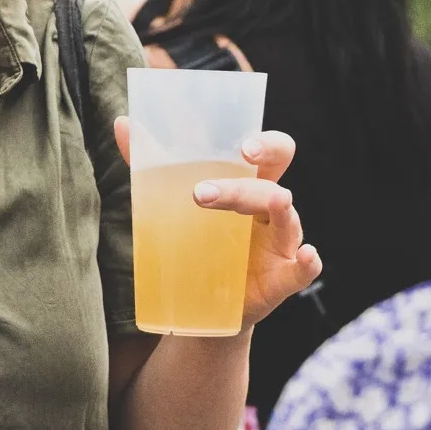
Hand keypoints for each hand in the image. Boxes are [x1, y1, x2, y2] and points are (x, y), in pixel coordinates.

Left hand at [115, 120, 321, 330]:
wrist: (202, 306)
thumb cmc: (197, 243)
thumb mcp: (175, 203)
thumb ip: (152, 165)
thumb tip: (122, 124)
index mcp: (252, 185)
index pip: (272, 152)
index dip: (264, 141)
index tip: (240, 142)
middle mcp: (271, 210)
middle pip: (280, 174)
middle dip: (265, 158)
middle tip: (238, 155)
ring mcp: (281, 243)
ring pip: (285, 213)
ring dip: (254, 199)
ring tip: (210, 198)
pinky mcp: (283, 279)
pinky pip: (303, 269)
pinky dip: (308, 262)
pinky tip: (308, 256)